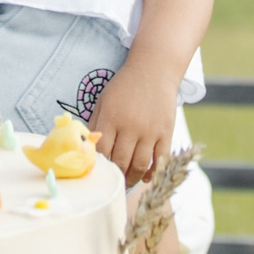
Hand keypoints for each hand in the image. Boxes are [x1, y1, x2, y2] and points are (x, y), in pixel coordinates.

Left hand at [89, 64, 175, 185]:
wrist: (153, 70)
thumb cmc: (124, 86)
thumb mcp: (103, 100)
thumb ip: (95, 124)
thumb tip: (87, 148)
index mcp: (111, 118)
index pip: (101, 151)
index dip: (98, 165)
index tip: (98, 172)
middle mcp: (130, 126)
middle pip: (120, 161)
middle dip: (115, 175)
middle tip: (113, 182)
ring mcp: (150, 131)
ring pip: (140, 164)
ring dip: (133, 178)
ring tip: (127, 183)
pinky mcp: (166, 132)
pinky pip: (160, 159)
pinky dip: (154, 172)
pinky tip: (147, 177)